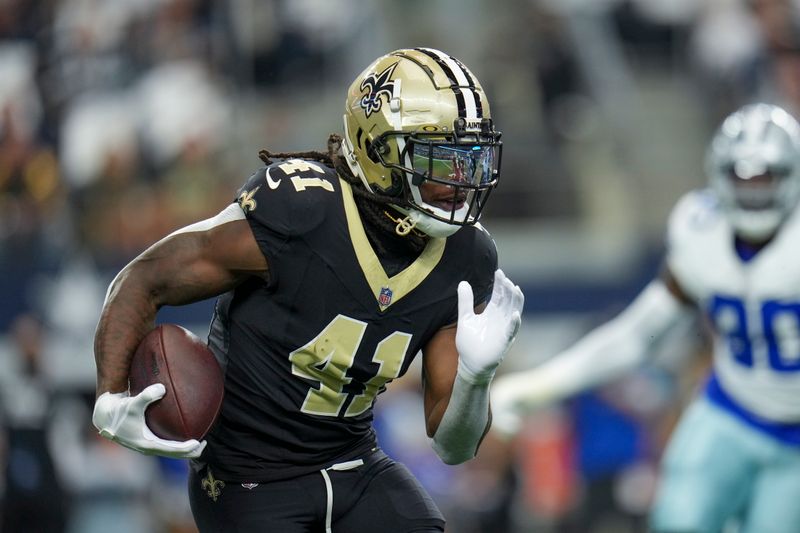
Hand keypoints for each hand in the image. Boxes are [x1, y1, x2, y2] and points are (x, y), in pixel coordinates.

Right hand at [92, 384, 206, 458]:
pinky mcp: (147, 441)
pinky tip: (184, 432)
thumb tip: (162, 388)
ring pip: (171, 451)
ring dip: (185, 449)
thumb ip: (146, 396)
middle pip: (175, 455)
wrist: (106, 416)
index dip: (187, 448)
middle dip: (191, 451)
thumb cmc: (120, 410)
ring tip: (199, 440)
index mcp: (147, 444)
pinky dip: (177, 443)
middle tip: (205, 443)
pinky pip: (167, 445)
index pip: (172, 450)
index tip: (199, 442)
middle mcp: (149, 448)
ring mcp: (148, 445)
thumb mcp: (132, 404)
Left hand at [456, 269, 523, 383]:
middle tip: (505, 278)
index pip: (499, 294)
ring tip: (514, 288)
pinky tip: (514, 314)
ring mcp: (504, 329)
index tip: (498, 272)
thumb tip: (463, 282)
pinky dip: (514, 323)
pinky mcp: (504, 342)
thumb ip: (465, 301)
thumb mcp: (465, 318)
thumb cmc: (469, 343)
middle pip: (508, 300)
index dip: (500, 283)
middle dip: (507, 289)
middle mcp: (501, 319)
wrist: (470, 364)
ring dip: (515, 301)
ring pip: (514, 311)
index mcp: (492, 312)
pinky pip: (511, 331)